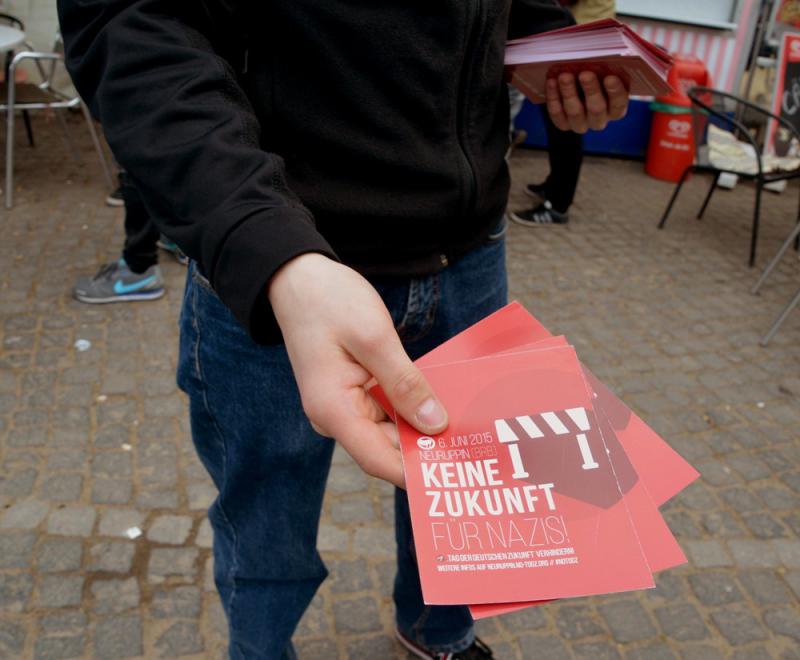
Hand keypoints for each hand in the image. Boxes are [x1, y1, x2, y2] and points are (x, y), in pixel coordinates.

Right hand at [268, 253, 448, 486]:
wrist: (297, 280)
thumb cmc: (329, 302)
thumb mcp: (374, 337)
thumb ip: (405, 382)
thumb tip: (435, 424)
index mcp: (333, 410)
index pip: (378, 460)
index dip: (417, 474)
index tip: (456, 478)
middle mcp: (335, 417)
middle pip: (387, 449)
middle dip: (427, 451)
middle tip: (475, 450)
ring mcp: (343, 407)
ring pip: (389, 430)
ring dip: (422, 429)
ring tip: (466, 430)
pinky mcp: (352, 393)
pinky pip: (386, 410)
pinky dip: (411, 409)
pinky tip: (440, 404)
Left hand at [545, 71, 627, 133]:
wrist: (574, 86)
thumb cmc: (595, 76)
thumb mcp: (603, 72)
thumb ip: (605, 66)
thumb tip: (606, 48)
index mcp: (615, 109)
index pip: (618, 104)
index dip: (615, 92)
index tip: (610, 77)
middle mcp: (599, 119)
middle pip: (597, 109)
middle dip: (591, 90)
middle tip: (585, 74)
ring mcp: (580, 124)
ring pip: (575, 112)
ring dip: (569, 92)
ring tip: (565, 76)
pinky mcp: (563, 123)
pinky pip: (557, 113)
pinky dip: (554, 97)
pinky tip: (552, 82)